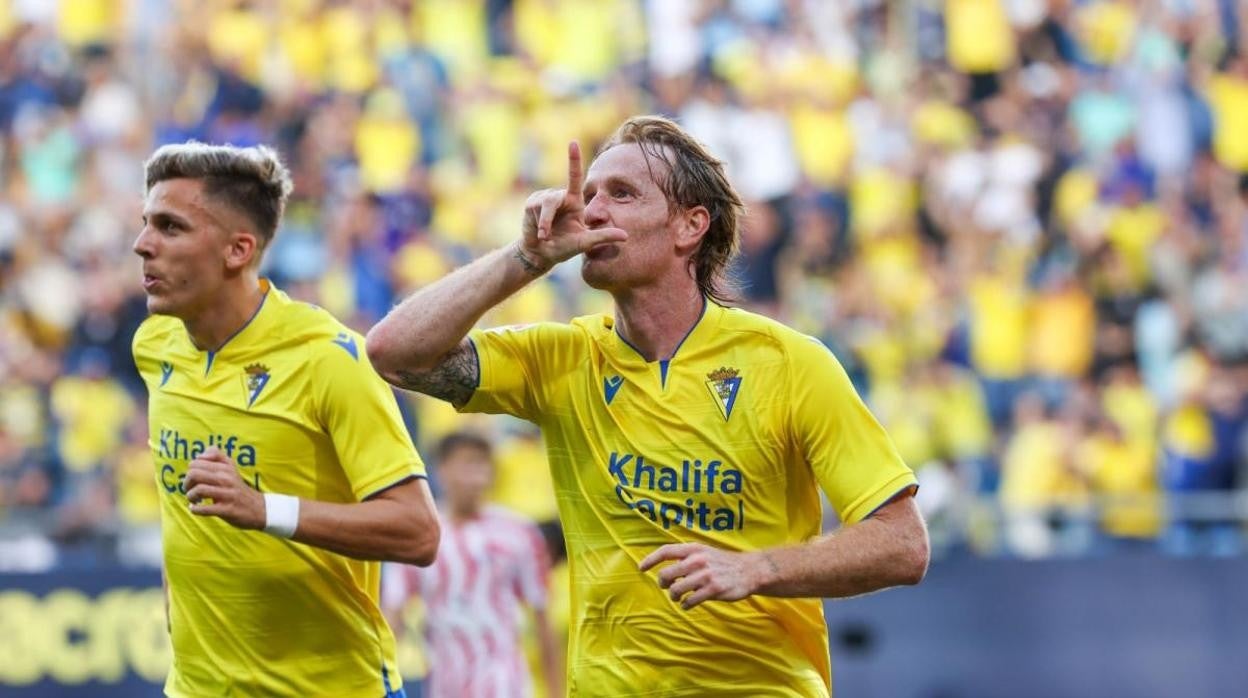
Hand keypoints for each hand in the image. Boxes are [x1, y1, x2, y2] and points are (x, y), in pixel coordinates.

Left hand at [184, 447, 264, 529]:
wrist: (258, 508)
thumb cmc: (237, 488)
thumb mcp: (231, 468)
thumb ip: (216, 456)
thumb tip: (200, 455)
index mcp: (226, 467)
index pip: (196, 462)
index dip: (190, 471)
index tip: (195, 480)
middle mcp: (227, 478)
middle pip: (194, 474)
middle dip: (187, 484)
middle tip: (190, 490)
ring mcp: (227, 494)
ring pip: (198, 490)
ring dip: (190, 496)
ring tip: (195, 500)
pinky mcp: (227, 509)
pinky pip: (204, 509)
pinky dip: (195, 509)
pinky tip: (195, 509)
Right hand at [518, 141, 626, 269]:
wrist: (541, 254)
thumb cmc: (564, 247)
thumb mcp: (585, 242)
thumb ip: (603, 236)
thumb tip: (626, 235)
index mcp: (574, 201)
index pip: (574, 177)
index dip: (573, 159)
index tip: (573, 142)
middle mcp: (559, 197)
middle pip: (556, 196)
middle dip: (549, 216)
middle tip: (545, 235)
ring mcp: (543, 199)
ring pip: (546, 204)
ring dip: (545, 223)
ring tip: (544, 237)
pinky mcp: (531, 204)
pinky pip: (537, 210)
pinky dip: (539, 224)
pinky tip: (539, 234)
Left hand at [638, 543, 763, 609]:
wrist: (750, 570)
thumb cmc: (723, 562)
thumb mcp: (705, 552)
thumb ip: (687, 558)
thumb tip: (667, 570)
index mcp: (694, 549)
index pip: (665, 552)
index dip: (650, 560)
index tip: (641, 568)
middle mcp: (698, 560)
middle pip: (666, 574)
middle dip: (663, 584)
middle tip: (668, 587)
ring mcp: (706, 575)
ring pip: (676, 590)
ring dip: (674, 597)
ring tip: (680, 597)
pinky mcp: (714, 590)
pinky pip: (690, 601)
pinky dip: (686, 605)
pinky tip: (689, 604)